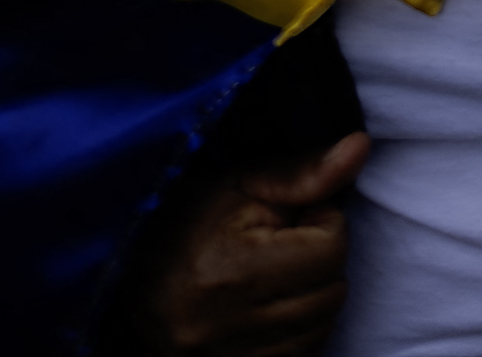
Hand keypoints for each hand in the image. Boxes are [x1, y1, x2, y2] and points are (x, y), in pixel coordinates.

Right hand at [134, 132, 368, 356]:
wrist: (121, 279)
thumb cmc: (183, 222)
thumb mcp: (239, 185)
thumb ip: (304, 171)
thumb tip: (361, 145)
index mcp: (231, 270)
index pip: (331, 248)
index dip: (322, 224)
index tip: (292, 220)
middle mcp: (225, 325)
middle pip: (332, 292)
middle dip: (319, 262)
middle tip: (283, 248)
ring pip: (321, 327)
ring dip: (312, 297)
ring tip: (275, 275)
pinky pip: (300, 355)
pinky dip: (298, 331)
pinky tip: (271, 307)